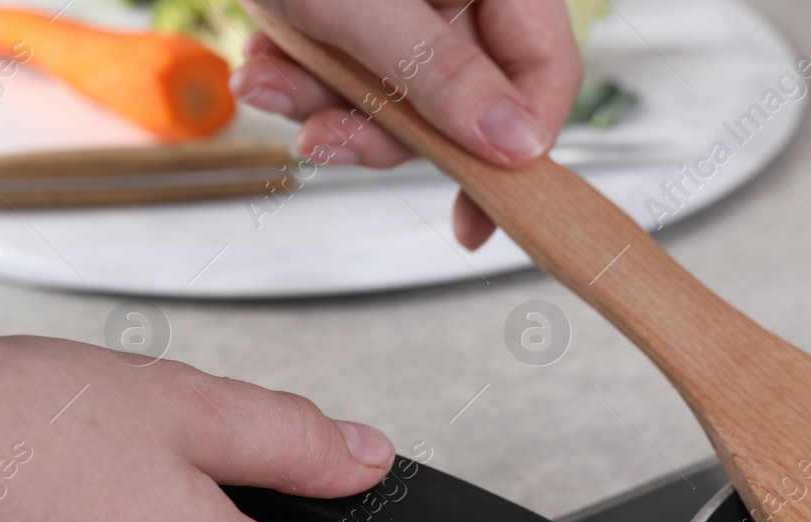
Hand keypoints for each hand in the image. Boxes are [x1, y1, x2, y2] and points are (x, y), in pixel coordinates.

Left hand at [230, 0, 581, 249]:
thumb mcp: (365, 3)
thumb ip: (443, 74)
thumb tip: (518, 146)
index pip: (545, 75)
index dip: (517, 151)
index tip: (476, 211)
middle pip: (464, 100)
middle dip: (383, 129)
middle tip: (325, 140)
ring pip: (401, 91)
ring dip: (326, 104)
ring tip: (268, 83)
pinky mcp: (364, 6)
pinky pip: (356, 66)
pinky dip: (305, 75)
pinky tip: (264, 61)